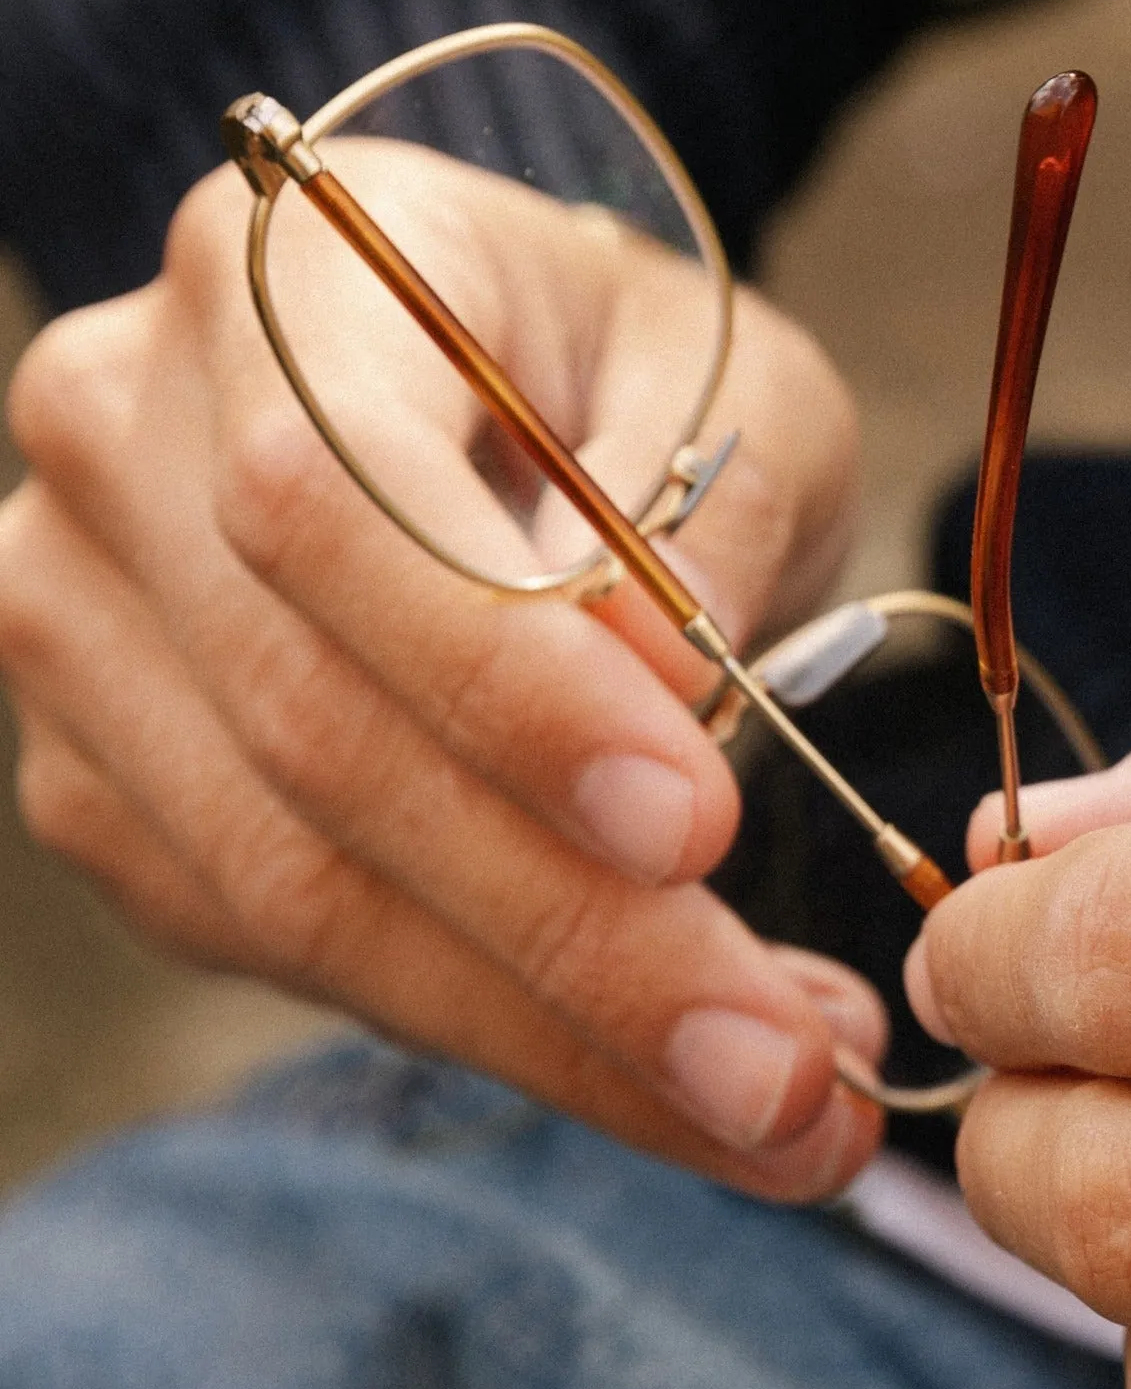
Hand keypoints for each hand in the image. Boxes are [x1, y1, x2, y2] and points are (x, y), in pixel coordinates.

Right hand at [0, 154, 885, 1194]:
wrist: (511, 391)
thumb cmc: (640, 379)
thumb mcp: (744, 390)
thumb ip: (710, 523)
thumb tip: (675, 701)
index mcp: (280, 281)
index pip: (334, 505)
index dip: (507, 690)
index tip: (701, 825)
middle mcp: (123, 440)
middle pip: (316, 736)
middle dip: (577, 936)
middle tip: (787, 1068)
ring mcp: (85, 623)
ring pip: (293, 885)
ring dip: (553, 1032)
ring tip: (777, 1107)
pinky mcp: (111, 785)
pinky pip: (280, 949)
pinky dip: (491, 1030)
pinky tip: (664, 1076)